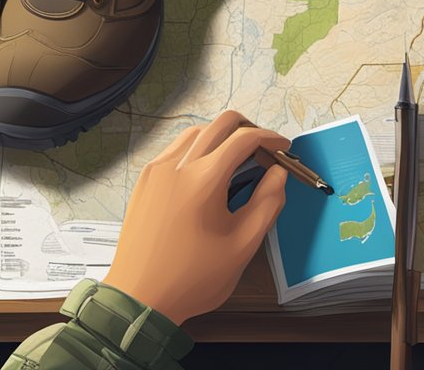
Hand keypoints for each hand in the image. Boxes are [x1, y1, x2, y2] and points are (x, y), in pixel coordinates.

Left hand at [102, 111, 289, 324]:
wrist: (139, 299)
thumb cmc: (194, 278)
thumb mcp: (243, 245)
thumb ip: (267, 203)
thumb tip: (278, 173)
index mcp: (204, 179)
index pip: (244, 139)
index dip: (270, 138)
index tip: (284, 148)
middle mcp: (177, 165)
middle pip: (220, 124)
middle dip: (248, 130)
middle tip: (263, 151)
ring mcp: (156, 171)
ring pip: (196, 133)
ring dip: (221, 137)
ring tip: (237, 162)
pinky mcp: (144, 181)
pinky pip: (175, 150)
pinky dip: (198, 149)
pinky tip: (206, 174)